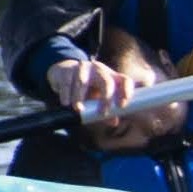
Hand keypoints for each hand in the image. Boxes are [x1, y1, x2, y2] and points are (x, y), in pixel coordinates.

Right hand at [47, 47, 176, 130]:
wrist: (65, 70)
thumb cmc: (90, 88)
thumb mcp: (102, 96)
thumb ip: (110, 108)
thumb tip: (117, 121)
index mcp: (113, 77)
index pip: (125, 82)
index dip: (127, 92)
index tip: (125, 105)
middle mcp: (102, 71)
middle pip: (107, 80)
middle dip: (107, 96)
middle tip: (105, 112)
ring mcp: (85, 69)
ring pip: (85, 81)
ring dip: (82, 97)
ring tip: (79, 109)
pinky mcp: (68, 71)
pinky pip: (69, 84)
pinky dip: (68, 95)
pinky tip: (67, 103)